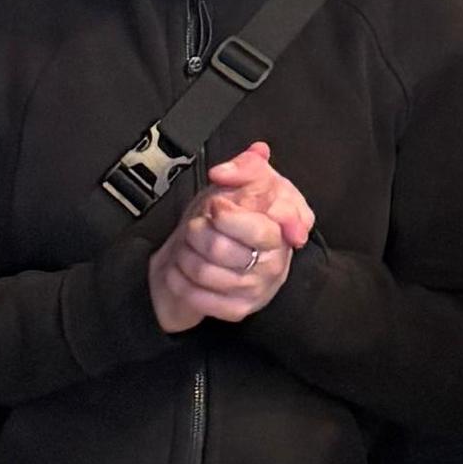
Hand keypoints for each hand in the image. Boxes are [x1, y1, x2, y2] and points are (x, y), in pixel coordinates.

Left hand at [147, 143, 305, 330]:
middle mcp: (275, 262)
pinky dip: (180, 279)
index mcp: (282, 230)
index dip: (228, 217)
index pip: (258, 229)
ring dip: (185, 254)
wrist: (205, 255)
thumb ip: (248, 164)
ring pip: (204, 272)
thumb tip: (257, 153)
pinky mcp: (237, 310)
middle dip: (197, 232)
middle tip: (196, 225)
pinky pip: (198, 296)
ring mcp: (257, 289)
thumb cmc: (224, 220)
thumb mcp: (238, 183)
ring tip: (187, 246)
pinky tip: (182, 268)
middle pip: (221, 249)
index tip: (215, 207)